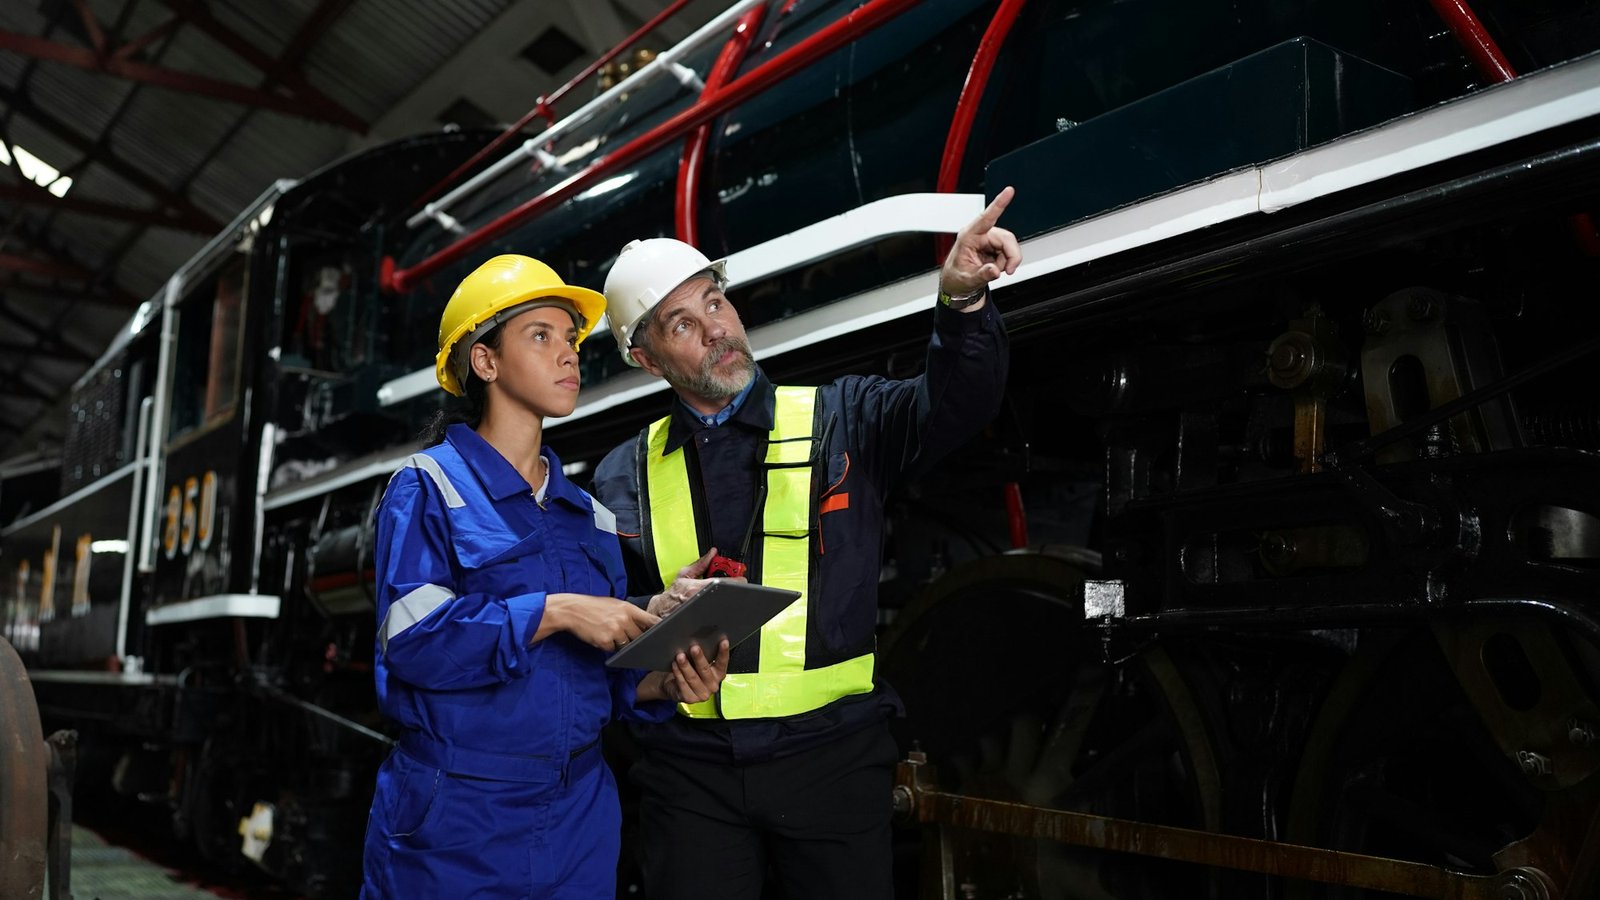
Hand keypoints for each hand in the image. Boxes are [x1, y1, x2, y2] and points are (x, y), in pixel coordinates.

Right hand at [540, 593, 657, 650]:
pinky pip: (612, 649)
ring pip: (626, 645)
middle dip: (637, 640)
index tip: (666, 635)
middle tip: (628, 638)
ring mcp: (615, 631)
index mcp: (628, 608)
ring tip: (608, 632)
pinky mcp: (605, 641)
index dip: (659, 629)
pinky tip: (599, 636)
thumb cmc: (594, 606)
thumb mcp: (614, 604)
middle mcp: (624, 619)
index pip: (651, 621)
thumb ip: (629, 613)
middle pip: (640, 637)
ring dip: (620, 643)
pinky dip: (607, 646)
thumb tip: (645, 624)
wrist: (572, 610)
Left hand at [638, 639, 730, 703]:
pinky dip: (678, 674)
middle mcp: (713, 686)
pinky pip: (683, 684)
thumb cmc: (690, 671)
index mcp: (718, 675)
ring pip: (692, 678)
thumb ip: (704, 654)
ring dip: (685, 666)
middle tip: (694, 647)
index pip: (723, 663)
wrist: (676, 687)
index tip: (723, 641)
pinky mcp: (690, 699)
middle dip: (699, 658)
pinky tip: (674, 665)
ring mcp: (702, 694)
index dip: (723, 652)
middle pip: (705, 670)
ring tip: (680, 656)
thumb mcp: (698, 662)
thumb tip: (700, 636)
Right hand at [646, 548, 745, 616]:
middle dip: (734, 591)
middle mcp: (699, 601)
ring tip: (730, 598)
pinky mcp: (701, 624)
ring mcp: (701, 614)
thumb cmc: (671, 595)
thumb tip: (712, 553)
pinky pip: (717, 619)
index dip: (736, 581)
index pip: (722, 583)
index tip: (742, 579)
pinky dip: (723, 614)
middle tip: (739, 588)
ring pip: (723, 609)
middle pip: (725, 596)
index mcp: (696, 588)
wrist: (660, 612)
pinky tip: (722, 609)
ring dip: (729, 602)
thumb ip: (700, 564)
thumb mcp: (684, 574)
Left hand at [940, 185, 1021, 298]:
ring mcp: (987, 240)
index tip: (1008, 191)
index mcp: (968, 237)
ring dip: (1007, 260)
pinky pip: (1008, 251)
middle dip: (1011, 255)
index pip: (985, 218)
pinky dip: (1006, 261)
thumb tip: (994, 270)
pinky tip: (995, 266)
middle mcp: (979, 235)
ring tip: (994, 270)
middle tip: (1008, 270)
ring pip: (1009, 245)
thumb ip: (982, 275)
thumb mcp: (967, 280)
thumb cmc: (956, 277)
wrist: (956, 283)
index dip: (998, 204)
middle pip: (1006, 238)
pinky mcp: (993, 245)